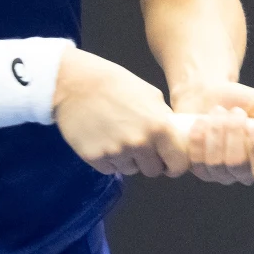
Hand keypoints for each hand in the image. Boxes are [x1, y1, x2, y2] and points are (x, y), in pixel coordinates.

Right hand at [53, 49, 190, 177]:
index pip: (177, 163)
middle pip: (152, 171)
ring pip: (130, 169)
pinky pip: (109, 168)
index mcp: (158, 126)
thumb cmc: (113, 83)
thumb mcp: (148, 93)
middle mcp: (139, 143)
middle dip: (147, 161)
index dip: (173, 164)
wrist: (75, 82)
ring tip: (115, 135)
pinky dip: (108, 159)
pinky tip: (101, 139)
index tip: (167, 162)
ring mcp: (116, 152)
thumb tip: (173, 135)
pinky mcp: (95, 158)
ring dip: (126, 159)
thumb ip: (163, 117)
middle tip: (137, 145)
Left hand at [172, 81, 253, 183]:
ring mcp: (222, 174)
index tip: (249, 122)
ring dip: (215, 130)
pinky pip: (197, 160)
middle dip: (232, 130)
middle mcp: (245, 174)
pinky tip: (202, 121)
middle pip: (237, 163)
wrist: (208, 94)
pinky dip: (199, 136)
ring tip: (218, 112)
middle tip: (233, 110)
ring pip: (216, 162)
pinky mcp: (201, 170)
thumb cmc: (240, 101)